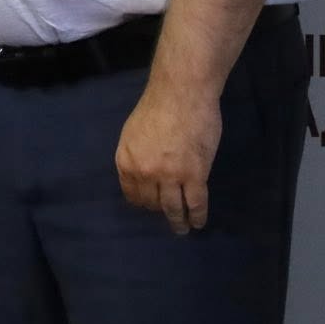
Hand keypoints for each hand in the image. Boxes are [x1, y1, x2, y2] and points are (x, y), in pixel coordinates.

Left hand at [114, 80, 220, 233]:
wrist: (181, 94)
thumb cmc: (157, 107)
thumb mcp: (133, 133)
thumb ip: (136, 155)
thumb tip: (141, 174)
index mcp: (126, 161)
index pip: (132, 193)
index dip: (142, 202)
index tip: (150, 206)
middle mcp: (144, 173)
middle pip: (152, 202)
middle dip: (160, 210)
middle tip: (170, 216)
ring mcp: (169, 176)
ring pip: (173, 208)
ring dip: (178, 222)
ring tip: (182, 228)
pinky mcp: (195, 175)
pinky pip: (195, 204)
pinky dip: (197, 216)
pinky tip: (198, 222)